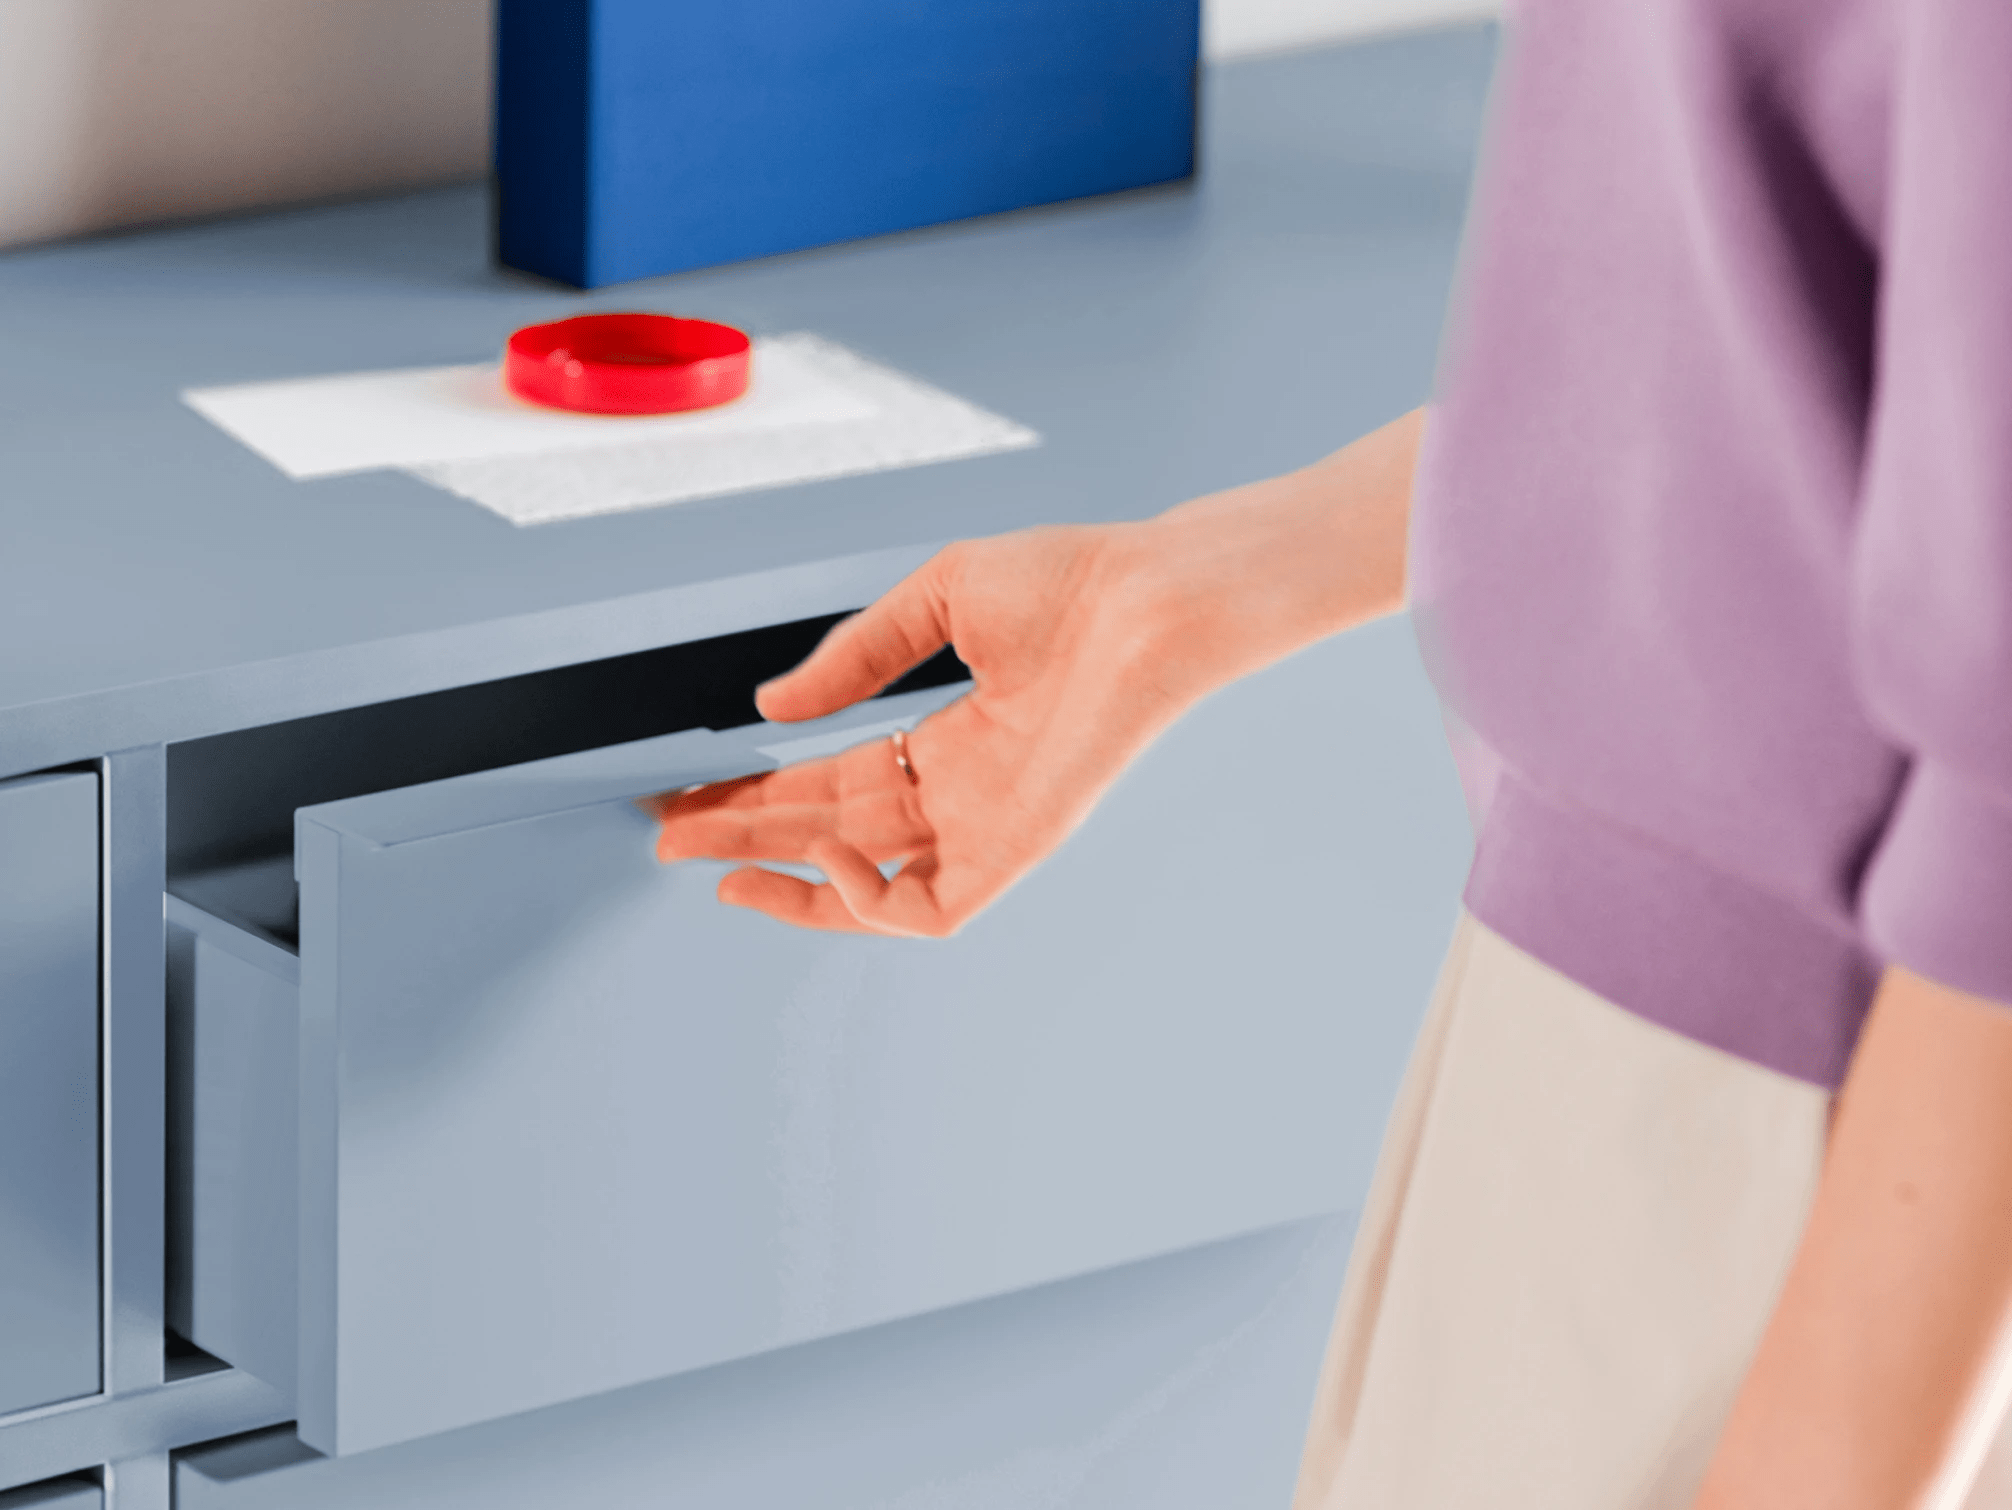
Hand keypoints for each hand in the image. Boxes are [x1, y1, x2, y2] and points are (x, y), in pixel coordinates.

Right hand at [648, 522, 1189, 934]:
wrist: (1147, 594)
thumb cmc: (1070, 582)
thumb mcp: (934, 602)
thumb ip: (854, 660)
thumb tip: (771, 710)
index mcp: (946, 739)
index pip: (831, 783)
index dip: (757, 792)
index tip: (690, 794)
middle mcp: (963, 792)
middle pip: (832, 833)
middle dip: (749, 838)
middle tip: (671, 840)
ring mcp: (988, 825)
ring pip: (870, 885)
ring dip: (791, 884)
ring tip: (721, 873)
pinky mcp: (1018, 848)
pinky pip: (932, 910)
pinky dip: (871, 900)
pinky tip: (827, 855)